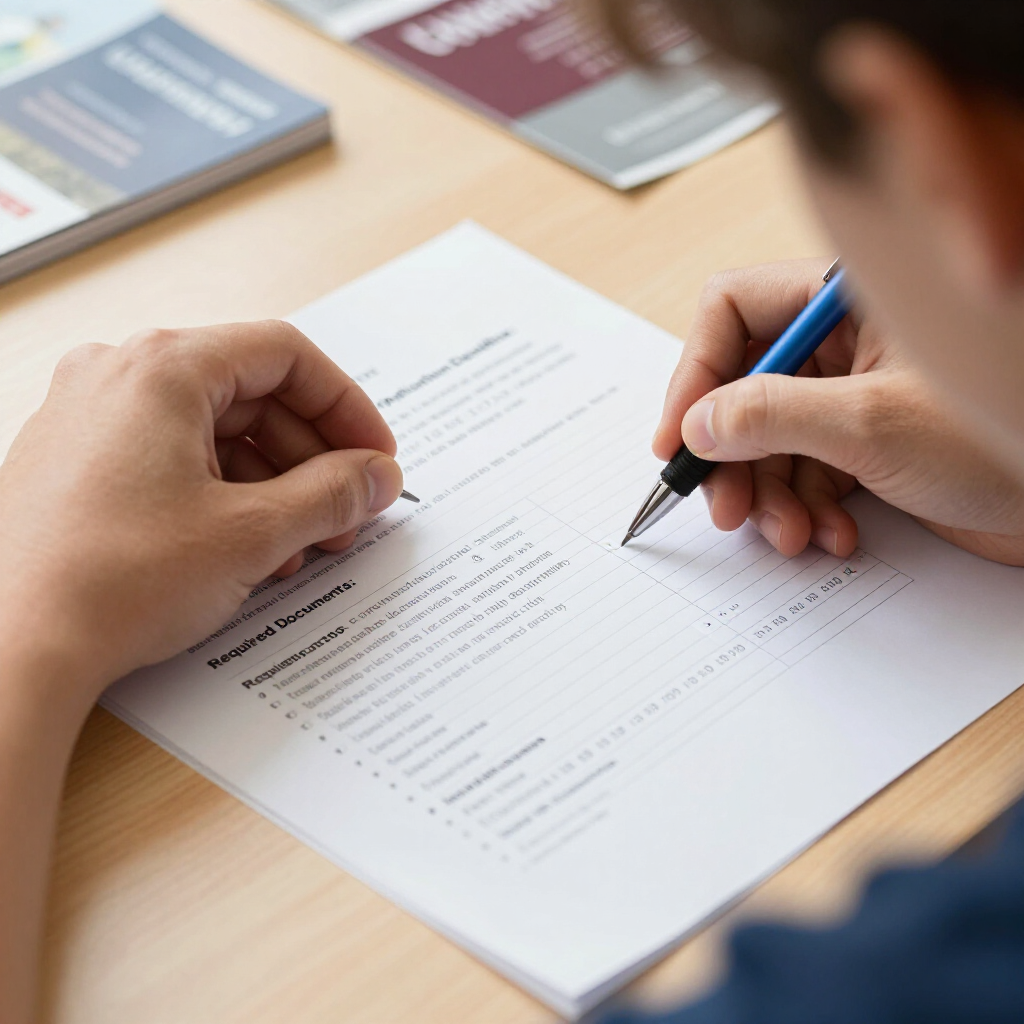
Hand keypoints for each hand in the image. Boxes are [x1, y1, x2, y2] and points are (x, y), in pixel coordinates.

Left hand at [0, 321, 403, 708]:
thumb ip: (333, 494)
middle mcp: (120, 377)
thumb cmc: (115, 579)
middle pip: (252, 395)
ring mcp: (90, 419)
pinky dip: (224, 497)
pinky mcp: (77, 465)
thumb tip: (378, 476)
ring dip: (274, 487)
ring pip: (215, 433)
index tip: (376, 457)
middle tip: (349, 514)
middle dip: (313, 460)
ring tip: (303, 547)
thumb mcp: (253, 533)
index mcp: (164, 367)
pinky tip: (250, 553)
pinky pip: (174, 461)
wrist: (10, 649)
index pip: (286, 356)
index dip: (346, 407)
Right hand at [654, 260, 1023, 565]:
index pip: (734, 311)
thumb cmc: (1000, 435)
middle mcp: (843, 340)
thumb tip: (697, 424)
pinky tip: (833, 535)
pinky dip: (807, 509)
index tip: (679, 438)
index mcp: (844, 301)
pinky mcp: (864, 444)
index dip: (696, 373)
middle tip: (726, 507)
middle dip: (734, 456)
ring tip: (792, 535)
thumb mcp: (870, 424)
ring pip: (769, 440)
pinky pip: (804, 472)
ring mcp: (851, 394)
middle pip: (742, 387)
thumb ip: (770, 416)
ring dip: (771, 496)